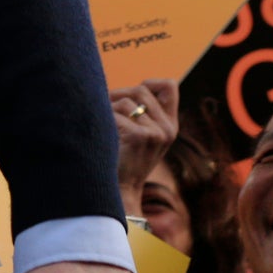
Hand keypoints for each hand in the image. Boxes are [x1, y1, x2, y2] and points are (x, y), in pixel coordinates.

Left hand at [110, 79, 179, 214]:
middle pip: (140, 88)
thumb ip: (142, 112)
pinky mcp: (141, 137)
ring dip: (107, 110)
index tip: (131, 94)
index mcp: (169, 125)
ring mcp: (156, 133)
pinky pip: (114, 115)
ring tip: (104, 128)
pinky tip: (104, 137)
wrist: (120, 190)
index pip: (169, 85)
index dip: (148, 82)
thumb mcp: (141, 135)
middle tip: (105, 110)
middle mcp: (167, 128)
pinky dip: (103, 122)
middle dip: (117, 95)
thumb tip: (125, 87)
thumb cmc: (123, 158)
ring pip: (124, 101)